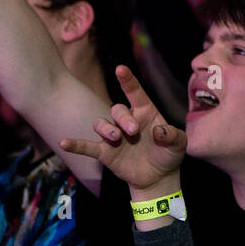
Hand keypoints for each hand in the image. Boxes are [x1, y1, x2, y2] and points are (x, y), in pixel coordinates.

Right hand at [60, 65, 185, 191]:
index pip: (135, 92)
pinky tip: (64, 143)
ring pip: (101, 123)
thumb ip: (173, 135)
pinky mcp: (105, 152)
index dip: (127, 80)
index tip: (120, 69)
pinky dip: (76, 144)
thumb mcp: (179, 144)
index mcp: (145, 112)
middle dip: (123, 118)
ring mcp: (114, 136)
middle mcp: (127, 121)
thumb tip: (159, 132)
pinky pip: (87, 146)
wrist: (159, 177)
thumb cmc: (169, 153)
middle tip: (133, 131)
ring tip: (116, 137)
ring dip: (106, 128)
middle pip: (117, 109)